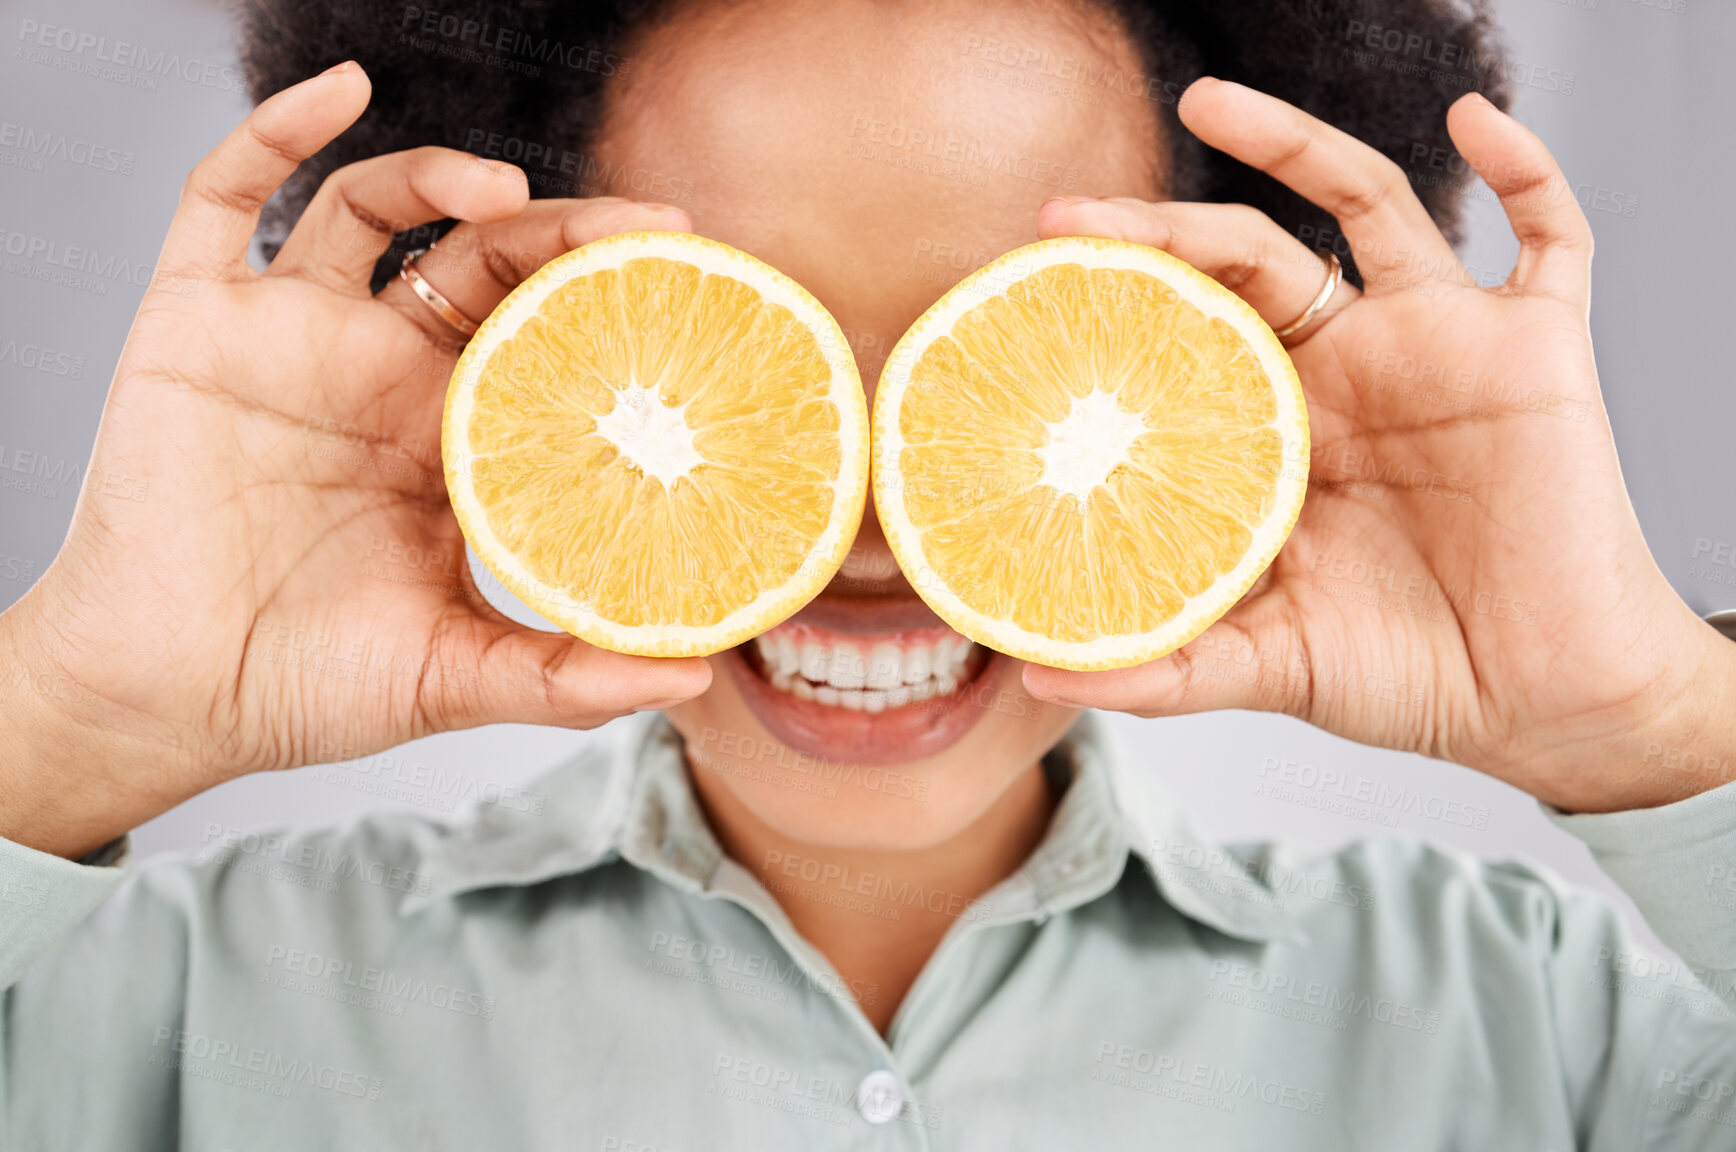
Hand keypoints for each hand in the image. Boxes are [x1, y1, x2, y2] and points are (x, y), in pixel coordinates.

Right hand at [0, 63, 709, 857]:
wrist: (162, 698)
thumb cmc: (304, 686)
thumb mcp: (454, 679)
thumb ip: (566, 679)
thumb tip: (693, 678)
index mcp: (453, 440)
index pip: (550, 338)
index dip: (613, 305)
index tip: (693, 290)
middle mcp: (382, 376)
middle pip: (487, 264)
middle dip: (564, 234)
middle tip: (644, 230)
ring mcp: (292, 341)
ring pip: (375, 211)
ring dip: (440, 176)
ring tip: (504, 190)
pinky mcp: (199, 323)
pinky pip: (225, 195)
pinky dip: (276, 131)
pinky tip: (342, 92)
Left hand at [1022, 78, 1735, 813]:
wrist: (1540, 701)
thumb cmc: (1408, 671)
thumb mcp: (1267, 662)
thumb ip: (1164, 666)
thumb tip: (1042, 682)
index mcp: (1281, 426)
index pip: (1187, 331)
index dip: (1119, 303)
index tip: (1032, 291)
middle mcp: (1350, 369)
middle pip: (1245, 256)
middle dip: (1158, 226)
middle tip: (1065, 217)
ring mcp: (1438, 347)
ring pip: (1367, 206)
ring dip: (1295, 144)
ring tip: (1211, 102)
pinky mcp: (1535, 348)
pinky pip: (1550, 232)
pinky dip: (1525, 169)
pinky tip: (1474, 120)